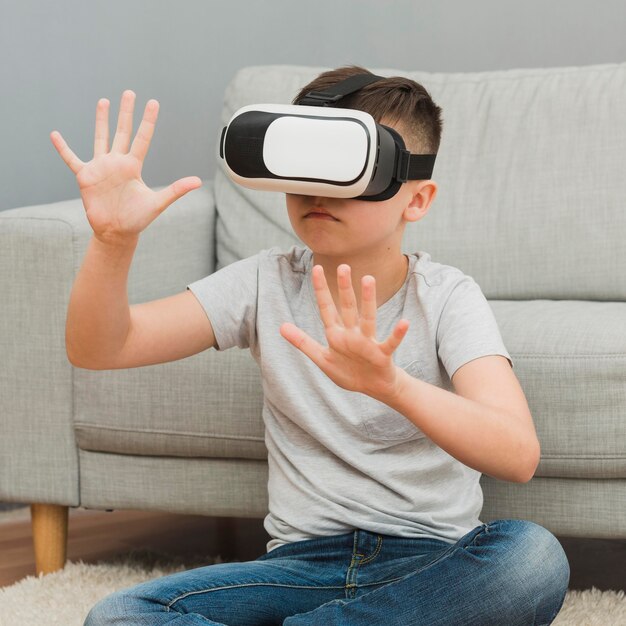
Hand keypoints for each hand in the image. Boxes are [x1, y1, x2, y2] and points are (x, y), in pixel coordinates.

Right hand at [50, 90, 201, 245]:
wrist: (116, 232)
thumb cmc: (137, 219)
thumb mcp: (158, 203)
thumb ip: (176, 190)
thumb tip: (198, 181)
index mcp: (134, 166)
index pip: (142, 138)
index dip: (148, 121)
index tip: (153, 102)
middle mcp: (118, 162)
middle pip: (122, 131)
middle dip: (126, 112)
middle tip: (129, 93)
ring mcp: (101, 167)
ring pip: (101, 138)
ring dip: (101, 120)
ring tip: (103, 101)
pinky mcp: (85, 176)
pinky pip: (71, 159)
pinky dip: (63, 148)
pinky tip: (55, 135)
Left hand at [280, 264, 409, 400]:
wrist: (374, 387)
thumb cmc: (349, 371)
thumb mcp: (322, 358)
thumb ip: (302, 342)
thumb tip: (281, 326)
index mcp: (336, 334)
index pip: (326, 308)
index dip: (321, 290)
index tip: (316, 269)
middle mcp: (352, 334)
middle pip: (347, 307)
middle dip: (344, 288)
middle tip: (343, 266)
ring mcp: (368, 343)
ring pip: (368, 318)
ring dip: (368, 300)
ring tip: (368, 279)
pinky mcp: (382, 354)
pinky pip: (391, 343)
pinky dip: (398, 333)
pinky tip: (404, 322)